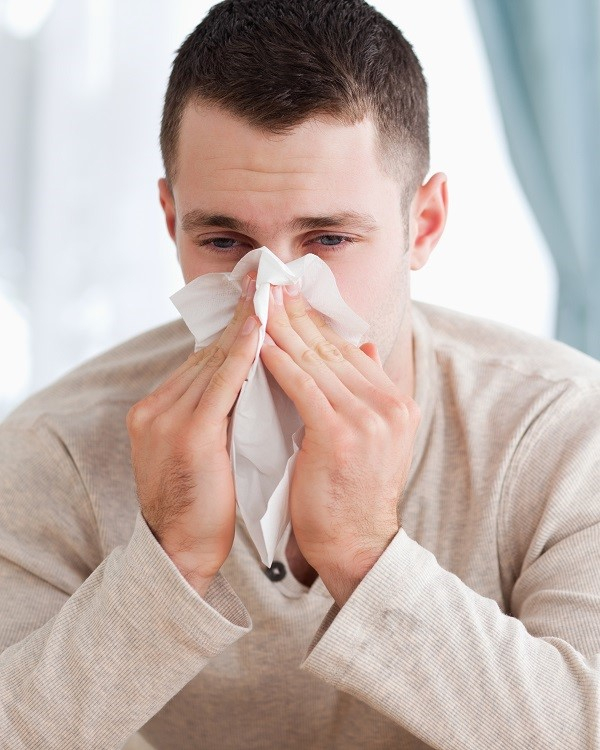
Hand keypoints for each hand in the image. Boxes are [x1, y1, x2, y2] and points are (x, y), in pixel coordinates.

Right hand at [126, 275, 258, 594]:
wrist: (180, 553)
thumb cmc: (203, 506)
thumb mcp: (206, 451)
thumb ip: (217, 414)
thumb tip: (251, 383)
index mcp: (158, 409)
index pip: (203, 361)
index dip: (233, 330)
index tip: (257, 300)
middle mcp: (156, 406)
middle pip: (207, 352)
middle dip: (240, 317)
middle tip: (266, 280)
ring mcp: (166, 418)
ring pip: (214, 360)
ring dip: (245, 325)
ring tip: (269, 292)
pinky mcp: (187, 434)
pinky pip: (221, 383)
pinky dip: (242, 353)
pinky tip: (260, 328)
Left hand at [260, 283, 419, 604]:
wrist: (357, 546)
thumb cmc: (353, 495)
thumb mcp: (374, 439)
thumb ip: (368, 391)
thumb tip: (364, 346)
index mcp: (396, 402)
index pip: (349, 350)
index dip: (317, 321)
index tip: (290, 298)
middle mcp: (388, 404)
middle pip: (333, 348)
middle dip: (297, 314)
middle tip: (270, 284)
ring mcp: (368, 418)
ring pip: (316, 360)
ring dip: (283, 329)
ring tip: (258, 304)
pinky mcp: (340, 433)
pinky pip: (302, 386)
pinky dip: (279, 362)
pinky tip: (258, 344)